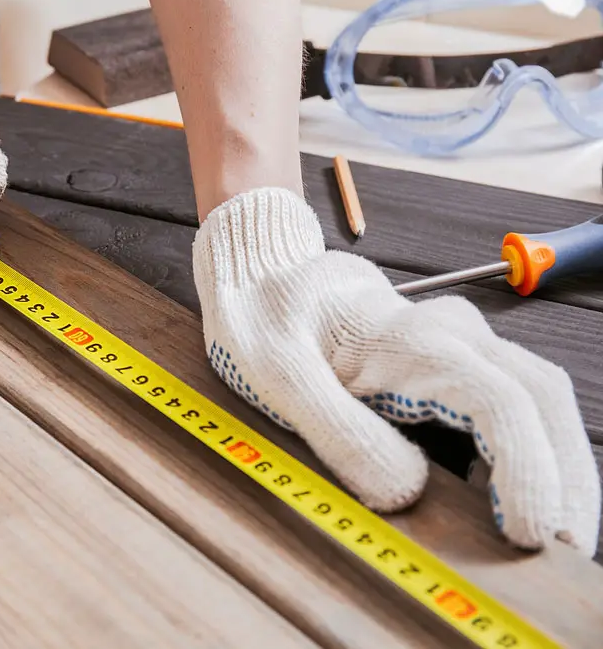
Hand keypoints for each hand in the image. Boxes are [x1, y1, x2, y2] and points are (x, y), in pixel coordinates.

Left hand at [193, 187, 600, 555]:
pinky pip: (511, 404)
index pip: (498, 402)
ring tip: (552, 535)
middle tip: (565, 551)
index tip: (529, 533)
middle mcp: (451, 334)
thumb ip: (337, 430)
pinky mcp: (454, 363)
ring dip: (555, 466)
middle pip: (542, 400)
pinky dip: (527, 452)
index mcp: (408, 336)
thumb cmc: (264, 321)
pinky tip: (515, 499)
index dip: (526, 470)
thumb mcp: (275, 374)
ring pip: (537, 400)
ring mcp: (459, 345)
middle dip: (565, 477)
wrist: (263, 277)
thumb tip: (406, 492)